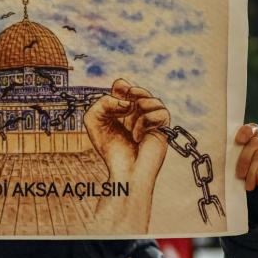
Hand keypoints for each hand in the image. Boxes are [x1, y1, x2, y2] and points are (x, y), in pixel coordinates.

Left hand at [84, 78, 169, 232]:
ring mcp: (152, 121)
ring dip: (138, 111)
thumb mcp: (94, 121)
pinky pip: (159, 113)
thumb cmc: (111, 150)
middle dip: (130, 94)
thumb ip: (103, 102)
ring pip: (151, 99)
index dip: (120, 86)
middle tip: (125, 110)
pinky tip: (138, 138)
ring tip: (131, 129)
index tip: (115, 97)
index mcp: (121, 110)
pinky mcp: (163, 129)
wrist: (124, 172)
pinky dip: (145, 123)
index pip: (123, 85)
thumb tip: (128, 102)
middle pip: (138, 90)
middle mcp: (138, 113)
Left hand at [234, 123, 257, 190]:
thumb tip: (219, 162)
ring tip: (248, 186)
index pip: (251, 129)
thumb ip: (232, 160)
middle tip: (239, 175)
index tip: (239, 141)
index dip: (246, 131)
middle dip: (245, 160)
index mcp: (249, 143)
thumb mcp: (236, 167)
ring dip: (252, 172)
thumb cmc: (244, 178)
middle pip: (254, 143)